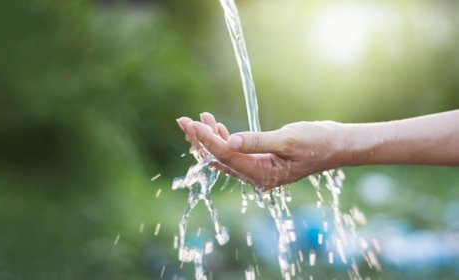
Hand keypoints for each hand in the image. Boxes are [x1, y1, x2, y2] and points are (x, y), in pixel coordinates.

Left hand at [177, 112, 343, 189]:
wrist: (336, 145)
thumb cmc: (318, 141)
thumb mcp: (289, 139)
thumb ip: (258, 141)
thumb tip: (229, 141)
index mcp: (263, 175)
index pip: (226, 157)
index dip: (207, 140)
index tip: (191, 124)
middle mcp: (257, 177)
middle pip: (219, 160)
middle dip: (200, 140)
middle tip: (183, 121)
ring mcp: (257, 170)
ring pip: (224, 157)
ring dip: (210, 138)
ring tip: (198, 118)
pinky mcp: (259, 162)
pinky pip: (234, 153)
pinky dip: (223, 139)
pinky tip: (215, 125)